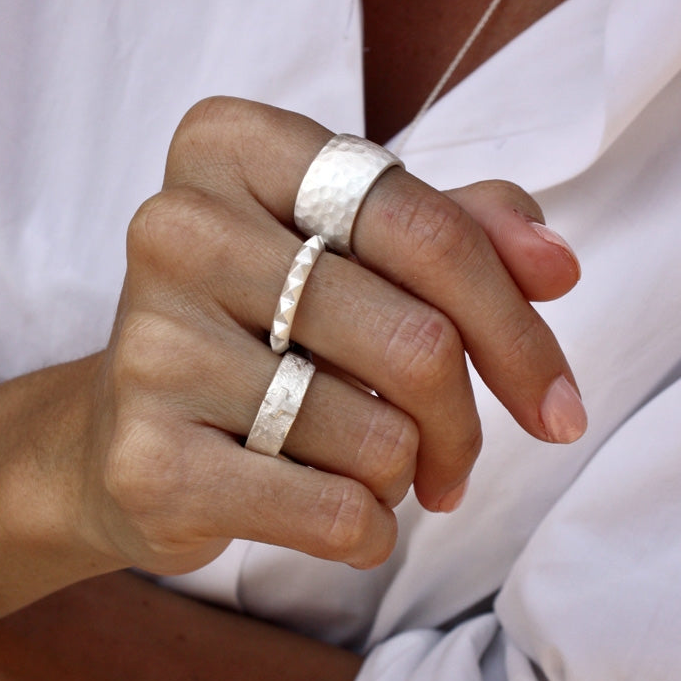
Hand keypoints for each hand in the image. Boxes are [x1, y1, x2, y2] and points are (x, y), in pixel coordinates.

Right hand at [80, 97, 583, 574]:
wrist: (123, 438)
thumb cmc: (254, 337)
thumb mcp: (348, 255)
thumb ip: (454, 232)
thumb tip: (555, 265)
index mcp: (230, 148)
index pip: (425, 226)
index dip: (514, 323)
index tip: (557, 400)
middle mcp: (176, 230)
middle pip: (418, 341)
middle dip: (464, 424)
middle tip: (455, 461)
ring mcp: (152, 348)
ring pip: (381, 441)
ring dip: (403, 476)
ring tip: (358, 470)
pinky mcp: (148, 460)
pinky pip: (333, 513)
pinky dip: (368, 532)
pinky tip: (341, 520)